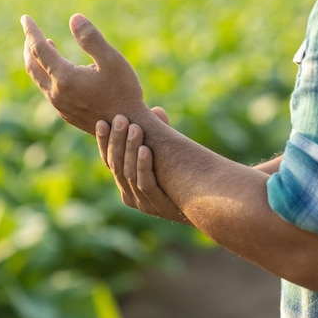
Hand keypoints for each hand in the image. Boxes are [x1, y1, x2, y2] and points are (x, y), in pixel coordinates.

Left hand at [22, 14, 147, 133]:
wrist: (128, 127)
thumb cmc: (124, 91)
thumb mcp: (112, 60)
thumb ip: (91, 38)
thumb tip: (74, 18)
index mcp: (65, 78)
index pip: (39, 49)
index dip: (31, 32)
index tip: (25, 18)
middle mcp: (57, 94)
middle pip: (32, 66)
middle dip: (29, 47)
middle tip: (30, 32)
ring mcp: (60, 106)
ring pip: (39, 80)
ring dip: (37, 62)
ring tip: (46, 47)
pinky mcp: (66, 114)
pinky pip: (48, 91)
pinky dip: (46, 75)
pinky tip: (59, 72)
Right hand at [96, 108, 190, 224]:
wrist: (215, 201)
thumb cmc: (189, 172)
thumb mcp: (171, 151)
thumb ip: (161, 133)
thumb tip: (156, 109)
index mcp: (128, 182)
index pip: (109, 161)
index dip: (104, 142)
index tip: (102, 122)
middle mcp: (132, 196)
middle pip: (117, 167)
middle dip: (117, 141)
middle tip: (120, 119)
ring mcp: (145, 204)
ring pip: (129, 175)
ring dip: (130, 149)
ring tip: (134, 128)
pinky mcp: (160, 207)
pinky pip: (146, 184)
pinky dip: (144, 166)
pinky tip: (146, 149)